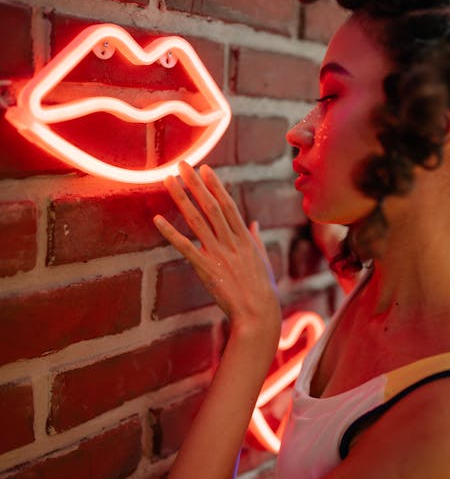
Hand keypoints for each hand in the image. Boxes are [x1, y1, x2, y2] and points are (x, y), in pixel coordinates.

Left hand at [154, 162, 280, 333]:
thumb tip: (254, 224)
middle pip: (211, 207)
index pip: (228, 206)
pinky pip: (186, 247)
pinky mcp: (207, 269)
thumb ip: (256, 240)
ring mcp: (219, 255)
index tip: (205, 169)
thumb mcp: (262, 261)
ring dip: (181, 199)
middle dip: (196, 184)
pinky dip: (171, 233)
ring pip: (197, 221)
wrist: (259, 314)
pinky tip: (157, 219)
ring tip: (168, 180)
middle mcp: (231, 242)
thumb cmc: (263, 290)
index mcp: (245, 239)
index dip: (215, 186)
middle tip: (183, 165)